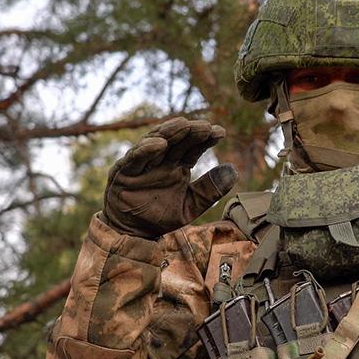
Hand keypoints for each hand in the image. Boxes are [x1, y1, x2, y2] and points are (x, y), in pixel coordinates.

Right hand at [103, 118, 237, 237]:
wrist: (133, 233)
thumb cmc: (160, 217)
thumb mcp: (190, 206)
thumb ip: (210, 190)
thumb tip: (234, 170)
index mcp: (177, 166)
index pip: (193, 148)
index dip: (206, 139)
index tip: (221, 132)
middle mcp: (161, 161)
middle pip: (176, 141)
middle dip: (190, 132)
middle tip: (205, 126)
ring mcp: (143, 164)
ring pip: (155, 143)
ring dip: (170, 132)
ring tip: (185, 124)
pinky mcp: (124, 172)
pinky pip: (134, 158)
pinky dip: (145, 150)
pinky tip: (159, 143)